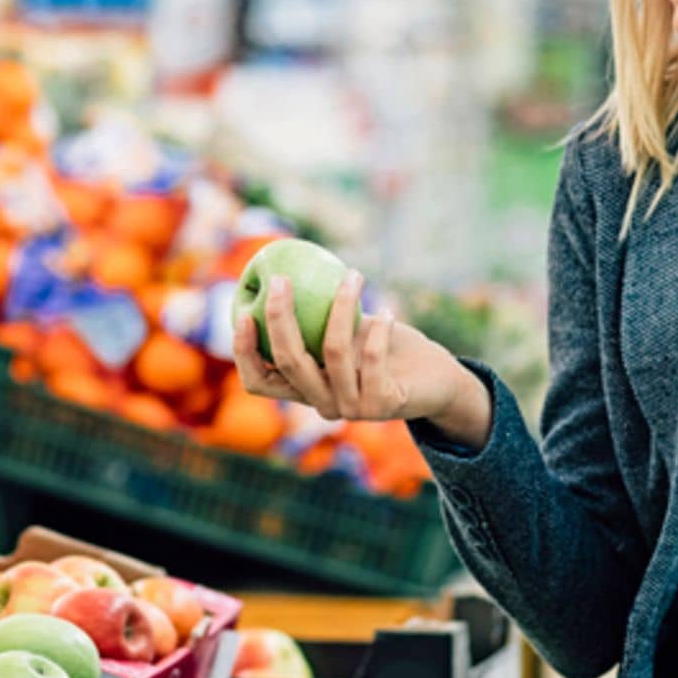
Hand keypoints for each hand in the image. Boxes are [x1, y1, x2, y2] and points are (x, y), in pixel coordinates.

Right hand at [231, 269, 468, 424]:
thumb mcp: (348, 329)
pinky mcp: (382, 406)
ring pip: (332, 352)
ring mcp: (351, 409)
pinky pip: (372, 359)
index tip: (243, 313)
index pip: (259, 382)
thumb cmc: (385, 347)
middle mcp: (322, 404)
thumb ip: (317, 314)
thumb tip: (284, 268)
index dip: (244, 352)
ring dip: (342, 306)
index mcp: (306, 389)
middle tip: (281, 279)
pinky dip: (378, 329)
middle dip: (279, 316)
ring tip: (353, 276)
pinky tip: (387, 311)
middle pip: (289, 361)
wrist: (434, 382)